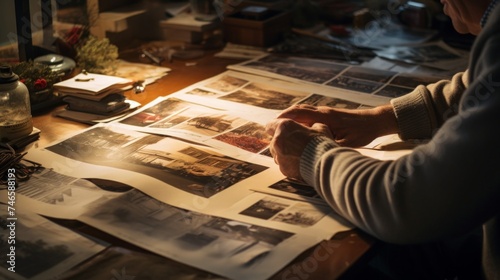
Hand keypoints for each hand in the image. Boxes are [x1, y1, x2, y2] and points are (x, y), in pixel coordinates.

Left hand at [266, 118, 332, 180]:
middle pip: (275, 140)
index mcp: (284, 128)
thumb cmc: (322, 143)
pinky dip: (290, 164)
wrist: (325, 165)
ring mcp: (279, 157)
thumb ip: (310, 126)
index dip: (276, 126)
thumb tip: (312, 128)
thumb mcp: (320, 127)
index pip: (271, 125)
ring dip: (286, 153)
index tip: (283, 130)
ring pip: (278, 154)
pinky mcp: (284, 170)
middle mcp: (277, 142)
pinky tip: (301, 164)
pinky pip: (284, 165)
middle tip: (297, 143)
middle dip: (284, 141)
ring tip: (300, 155)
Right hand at [277, 104, 397, 146]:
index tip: (271, 125)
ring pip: (301, 110)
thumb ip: (329, 143)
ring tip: (277, 127)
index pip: (299, 113)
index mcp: (324, 117)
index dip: (284, 118)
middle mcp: (322, 111)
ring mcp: (324, 111)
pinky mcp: (327, 114)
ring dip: (289, 117)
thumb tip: (313, 149)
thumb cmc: (362, 132)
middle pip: (297, 110)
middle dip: (282, 117)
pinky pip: (308, 113)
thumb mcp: (346, 142)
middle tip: (269, 127)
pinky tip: (294, 127)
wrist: (375, 121)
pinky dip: (297, 118)